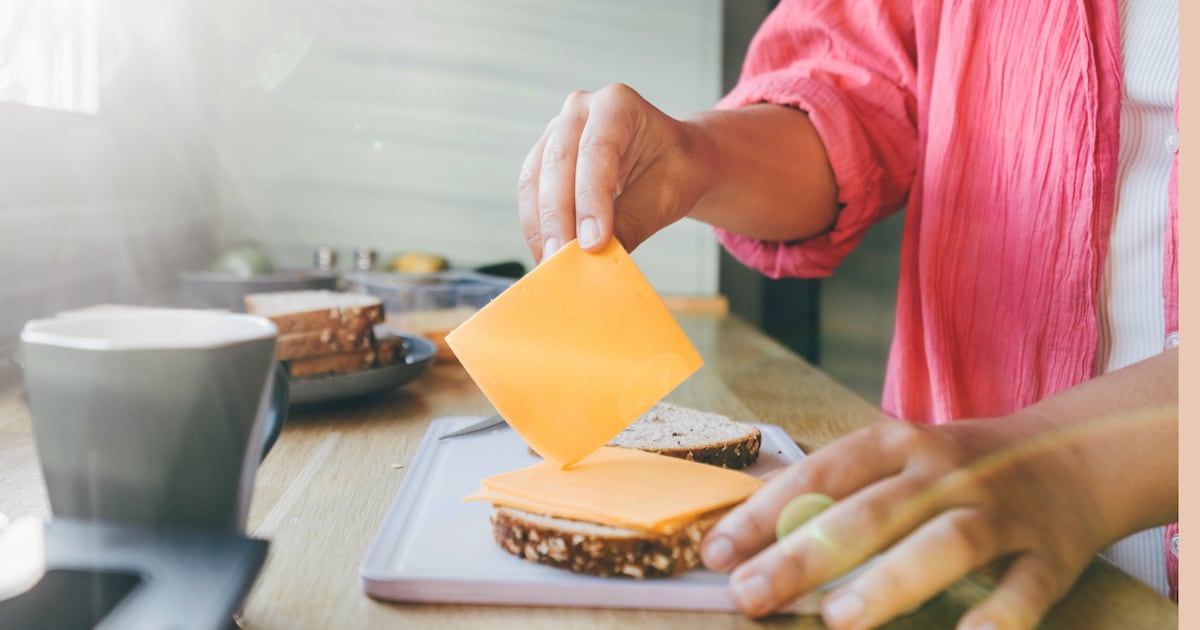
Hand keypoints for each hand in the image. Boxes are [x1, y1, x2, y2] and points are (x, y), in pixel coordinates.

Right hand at [517, 83, 713, 261]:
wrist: (675, 161)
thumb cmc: (675, 169)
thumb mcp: (665, 195)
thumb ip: (631, 222)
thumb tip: (598, 257)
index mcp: (617, 104)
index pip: (596, 150)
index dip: (590, 199)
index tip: (592, 243)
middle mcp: (580, 110)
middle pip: (557, 162)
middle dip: (559, 217)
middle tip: (563, 260)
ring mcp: (557, 131)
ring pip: (535, 178)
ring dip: (541, 224)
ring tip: (552, 263)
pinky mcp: (544, 157)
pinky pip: (531, 191)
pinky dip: (537, 224)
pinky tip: (547, 253)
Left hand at [700, 416, 1133, 629]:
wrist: (1074, 451)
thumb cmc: (956, 465)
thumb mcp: (897, 458)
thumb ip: (834, 492)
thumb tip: (747, 540)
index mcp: (900, 442)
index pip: (821, 472)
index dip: (766, 511)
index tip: (714, 554)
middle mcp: (947, 470)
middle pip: (872, 510)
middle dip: (806, 554)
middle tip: (751, 595)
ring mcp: (1002, 510)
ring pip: (946, 542)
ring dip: (890, 581)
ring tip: (838, 621)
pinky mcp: (1051, 552)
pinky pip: (1026, 589)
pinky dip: (999, 619)